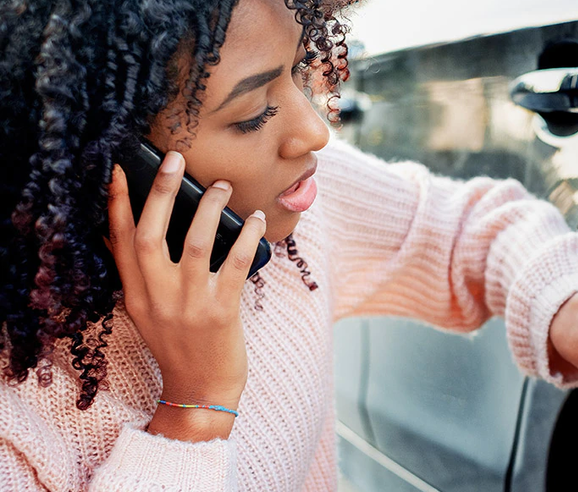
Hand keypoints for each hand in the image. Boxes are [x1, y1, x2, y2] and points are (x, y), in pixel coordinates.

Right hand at [106, 152, 265, 438]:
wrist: (200, 392)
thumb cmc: (179, 346)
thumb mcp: (148, 312)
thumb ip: (144, 276)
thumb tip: (140, 231)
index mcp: (135, 295)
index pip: (119, 241)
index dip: (118, 204)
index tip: (120, 169)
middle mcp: (156, 298)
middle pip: (150, 235)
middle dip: (160, 192)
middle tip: (175, 159)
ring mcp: (189, 305)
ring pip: (196, 243)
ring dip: (210, 208)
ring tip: (223, 185)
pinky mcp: (221, 313)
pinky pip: (236, 265)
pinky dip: (247, 237)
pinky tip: (256, 220)